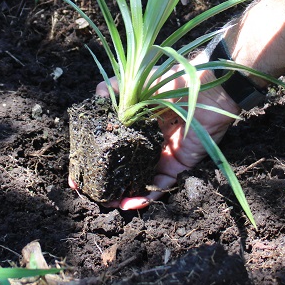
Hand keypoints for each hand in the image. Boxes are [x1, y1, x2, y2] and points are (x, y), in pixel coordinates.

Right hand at [69, 66, 240, 210]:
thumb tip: (96, 96)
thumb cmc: (173, 81)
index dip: (93, 160)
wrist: (207, 88)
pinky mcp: (178, 165)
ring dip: (124, 195)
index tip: (77, 175)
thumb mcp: (137, 81)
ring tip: (110, 203)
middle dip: (106, 184)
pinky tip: (132, 202)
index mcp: (134, 125)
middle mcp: (146, 142)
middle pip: (123, 169)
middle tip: (90, 193)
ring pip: (140, 182)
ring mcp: (161, 155)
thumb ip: (114, 87)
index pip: (110, 147)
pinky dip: (147, 197)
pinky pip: (161, 186)